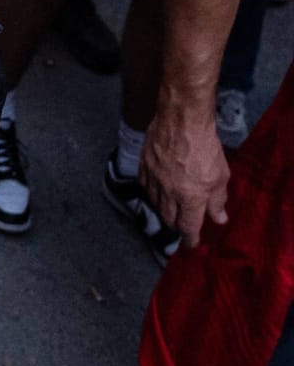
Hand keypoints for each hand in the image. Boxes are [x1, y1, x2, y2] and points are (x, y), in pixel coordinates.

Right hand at [141, 103, 229, 248]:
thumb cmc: (206, 147)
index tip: (191, 244)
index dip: (190, 239)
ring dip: (164, 210)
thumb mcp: (221, 176)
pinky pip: (144, 187)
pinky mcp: (143, 166)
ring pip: (155, 204)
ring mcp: (153, 179)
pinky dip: (151, 194)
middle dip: (177, 226)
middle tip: (183, 226)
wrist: (182, 121)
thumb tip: (219, 219)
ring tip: (170, 210)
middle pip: (169, 218)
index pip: (188, 227)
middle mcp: (169, 193)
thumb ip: (218, 200)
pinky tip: (157, 191)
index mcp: (190, 198)